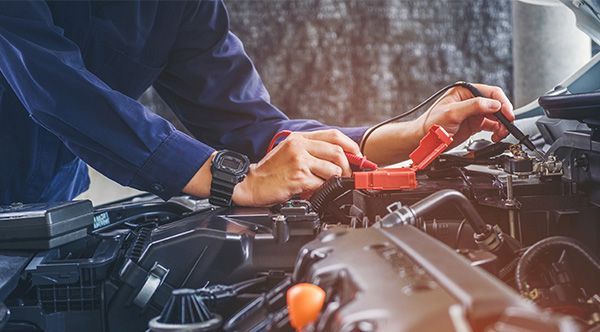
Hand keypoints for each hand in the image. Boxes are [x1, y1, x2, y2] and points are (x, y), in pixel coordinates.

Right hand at [232, 129, 359, 206]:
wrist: (251, 184)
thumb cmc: (271, 171)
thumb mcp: (290, 152)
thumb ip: (312, 151)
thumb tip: (340, 158)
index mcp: (299, 138)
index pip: (334, 135)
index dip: (351, 146)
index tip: (359, 156)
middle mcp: (299, 147)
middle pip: (338, 151)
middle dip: (349, 166)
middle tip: (348, 175)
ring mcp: (299, 161)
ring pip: (333, 169)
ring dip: (335, 180)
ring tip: (328, 184)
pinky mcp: (298, 178)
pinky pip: (322, 184)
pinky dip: (322, 189)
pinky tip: (314, 190)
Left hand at [416, 83, 514, 147]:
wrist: (424, 140)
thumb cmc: (431, 124)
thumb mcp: (452, 113)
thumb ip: (474, 106)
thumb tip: (494, 104)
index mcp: (465, 91)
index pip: (490, 92)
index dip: (501, 102)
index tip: (507, 113)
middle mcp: (471, 100)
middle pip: (495, 104)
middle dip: (504, 114)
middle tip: (508, 124)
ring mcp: (473, 113)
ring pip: (495, 116)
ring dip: (502, 124)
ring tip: (501, 133)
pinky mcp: (474, 125)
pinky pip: (491, 126)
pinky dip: (497, 131)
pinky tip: (496, 136)